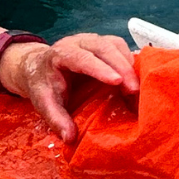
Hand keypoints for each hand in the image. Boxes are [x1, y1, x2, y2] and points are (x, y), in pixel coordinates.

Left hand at [0, 33, 138, 141]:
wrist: (41, 67)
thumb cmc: (44, 84)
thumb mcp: (44, 103)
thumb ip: (55, 119)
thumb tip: (70, 138)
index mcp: (60, 53)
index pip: (81, 58)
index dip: (99, 68)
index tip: (117, 81)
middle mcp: (77, 42)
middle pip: (102, 47)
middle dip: (121, 67)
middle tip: (134, 90)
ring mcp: (92, 41)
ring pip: (115, 45)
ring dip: (128, 65)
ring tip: (137, 89)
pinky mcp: (104, 44)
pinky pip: (121, 48)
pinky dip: (131, 62)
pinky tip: (137, 79)